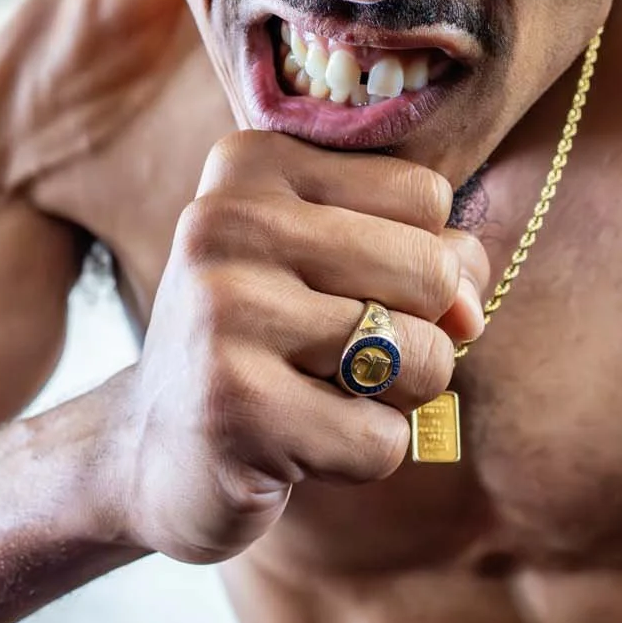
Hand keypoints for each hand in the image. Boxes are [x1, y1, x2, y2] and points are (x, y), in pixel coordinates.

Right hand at [116, 131, 489, 563]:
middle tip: (343, 358)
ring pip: (421, 356)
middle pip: (433, 271)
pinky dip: (361, 457)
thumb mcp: (335, 268)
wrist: (151, 451)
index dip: (423, 261)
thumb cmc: (268, 345)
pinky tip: (295, 446)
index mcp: (254, 166)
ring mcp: (226, 314)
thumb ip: (426, 258)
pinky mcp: (236, 409)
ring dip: (396, 399)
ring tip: (319, 397)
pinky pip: (382, 440)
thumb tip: (469, 310)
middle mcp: (229, 223)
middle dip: (421, 335)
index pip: (426, 195)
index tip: (350, 291)